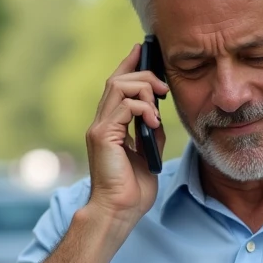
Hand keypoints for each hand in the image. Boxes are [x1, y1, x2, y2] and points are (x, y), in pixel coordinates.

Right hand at [84, 44, 170, 227]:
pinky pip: (124, 106)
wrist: (119, 212)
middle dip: (143, 74)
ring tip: (159, 103)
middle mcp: (101, 123)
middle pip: (117, 80)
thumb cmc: (132, 191)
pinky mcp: (102, 135)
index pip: (116, 86)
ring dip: (144, 88)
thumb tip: (158, 116)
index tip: (143, 50)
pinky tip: (154, 122)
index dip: (129, 65)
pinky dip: (143, 108)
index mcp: (110, 127)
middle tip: (163, 86)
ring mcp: (99, 128)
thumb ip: (151, 133)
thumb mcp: (149, 155)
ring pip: (118, 86)